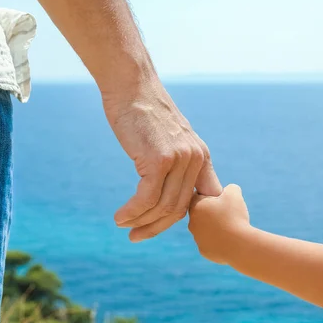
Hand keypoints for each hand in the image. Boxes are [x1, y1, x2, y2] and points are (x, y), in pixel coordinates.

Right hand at [104, 79, 221, 241]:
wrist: (131, 87)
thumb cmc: (145, 113)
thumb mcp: (170, 139)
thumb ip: (177, 164)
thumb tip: (171, 190)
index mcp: (201, 156)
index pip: (198, 199)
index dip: (179, 217)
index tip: (158, 225)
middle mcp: (195, 159)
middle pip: (178, 209)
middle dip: (156, 227)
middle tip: (136, 235)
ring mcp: (179, 159)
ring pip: (163, 207)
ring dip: (141, 222)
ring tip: (123, 225)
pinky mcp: (159, 159)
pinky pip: (147, 198)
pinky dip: (133, 212)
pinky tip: (121, 217)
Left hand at [188, 184, 249, 263]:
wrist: (239, 244)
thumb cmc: (235, 216)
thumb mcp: (234, 194)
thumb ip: (230, 188)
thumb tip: (229, 190)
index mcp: (196, 207)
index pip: (197, 197)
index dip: (209, 196)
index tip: (220, 200)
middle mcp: (192, 223)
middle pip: (200, 214)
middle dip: (211, 212)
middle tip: (226, 214)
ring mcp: (197, 239)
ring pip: (204, 230)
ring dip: (214, 227)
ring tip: (229, 227)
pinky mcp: (204, 251)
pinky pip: (210, 243)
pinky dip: (218, 241)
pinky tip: (229, 239)